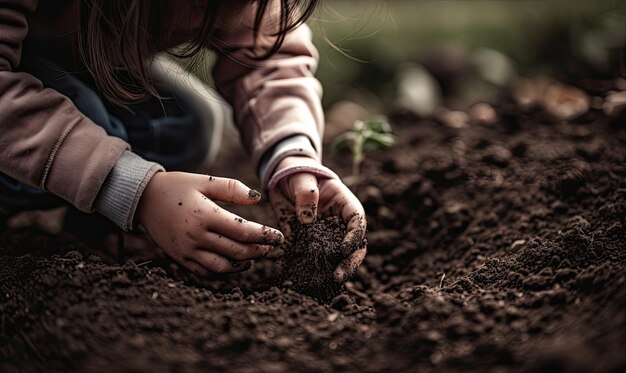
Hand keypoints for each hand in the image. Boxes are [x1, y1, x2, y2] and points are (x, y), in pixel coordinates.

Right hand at [136, 172, 283, 274]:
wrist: (143, 199)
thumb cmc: (177, 187)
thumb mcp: (204, 180)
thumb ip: (232, 188)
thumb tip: (258, 198)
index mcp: (205, 215)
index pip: (243, 231)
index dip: (265, 236)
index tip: (279, 237)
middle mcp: (196, 237)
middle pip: (237, 251)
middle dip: (259, 250)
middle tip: (270, 246)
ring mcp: (187, 251)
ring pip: (223, 267)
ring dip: (244, 263)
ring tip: (255, 255)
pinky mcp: (180, 259)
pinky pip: (206, 272)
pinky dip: (224, 271)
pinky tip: (235, 262)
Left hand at [268, 156, 366, 281]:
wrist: (284, 179)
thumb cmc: (300, 174)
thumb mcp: (303, 179)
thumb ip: (306, 195)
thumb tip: (307, 220)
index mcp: (345, 205)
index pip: (357, 222)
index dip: (354, 237)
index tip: (344, 249)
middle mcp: (339, 224)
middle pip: (354, 246)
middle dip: (349, 263)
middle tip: (338, 276)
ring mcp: (326, 236)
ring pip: (337, 257)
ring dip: (334, 271)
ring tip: (326, 285)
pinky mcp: (308, 244)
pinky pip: (313, 259)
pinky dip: (311, 271)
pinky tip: (304, 281)